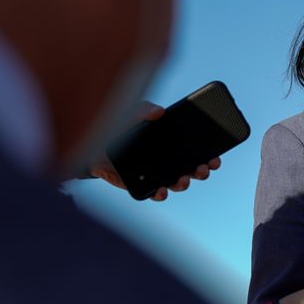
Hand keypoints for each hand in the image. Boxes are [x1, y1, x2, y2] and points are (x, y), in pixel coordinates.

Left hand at [88, 100, 221, 200]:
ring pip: (176, 183)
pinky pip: (153, 193)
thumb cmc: (112, 126)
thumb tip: (159, 111)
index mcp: (168, 144)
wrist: (87, 142)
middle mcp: (165, 160)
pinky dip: (160, 194)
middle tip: (205, 167)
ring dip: (185, 182)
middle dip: (202, 171)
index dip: (208, 156)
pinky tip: (163, 189)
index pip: (194, 151)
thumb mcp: (129, 112)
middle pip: (191, 169)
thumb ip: (143, 110)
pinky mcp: (138, 185)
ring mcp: (153, 174)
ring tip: (185, 178)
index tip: (216, 157)